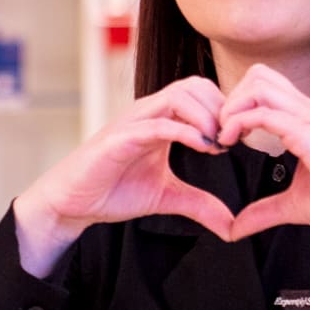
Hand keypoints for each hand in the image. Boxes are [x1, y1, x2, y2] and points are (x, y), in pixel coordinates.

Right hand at [11, 77, 234, 273]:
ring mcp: (133, 123)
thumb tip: (231, 225)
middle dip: (220, 109)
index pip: (201, 93)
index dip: (225, 111)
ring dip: (206, 117)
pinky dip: (185, 131)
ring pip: (179, 96)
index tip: (238, 141)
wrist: (72, 203)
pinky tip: (203, 148)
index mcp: (160, 119)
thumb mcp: (166, 197)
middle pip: (195, 85)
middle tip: (231, 141)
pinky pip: (157, 124)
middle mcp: (147, 113)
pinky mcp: (119, 139)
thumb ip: (199, 203)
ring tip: (218, 145)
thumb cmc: (112, 191)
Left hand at [220, 66, 309, 240]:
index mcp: (305, 119)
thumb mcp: (292, 205)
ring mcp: (309, 118)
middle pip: (259, 75)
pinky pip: (264, 113)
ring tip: (225, 136)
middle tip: (222, 131)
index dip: (238, 104)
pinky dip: (238, 123)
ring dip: (233, 107)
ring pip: (259, 85)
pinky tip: (231, 143)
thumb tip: (236, 228)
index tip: (226, 136)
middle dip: (232, 98)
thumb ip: (263, 211)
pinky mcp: (308, 133)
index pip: (265, 86)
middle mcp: (307, 111)